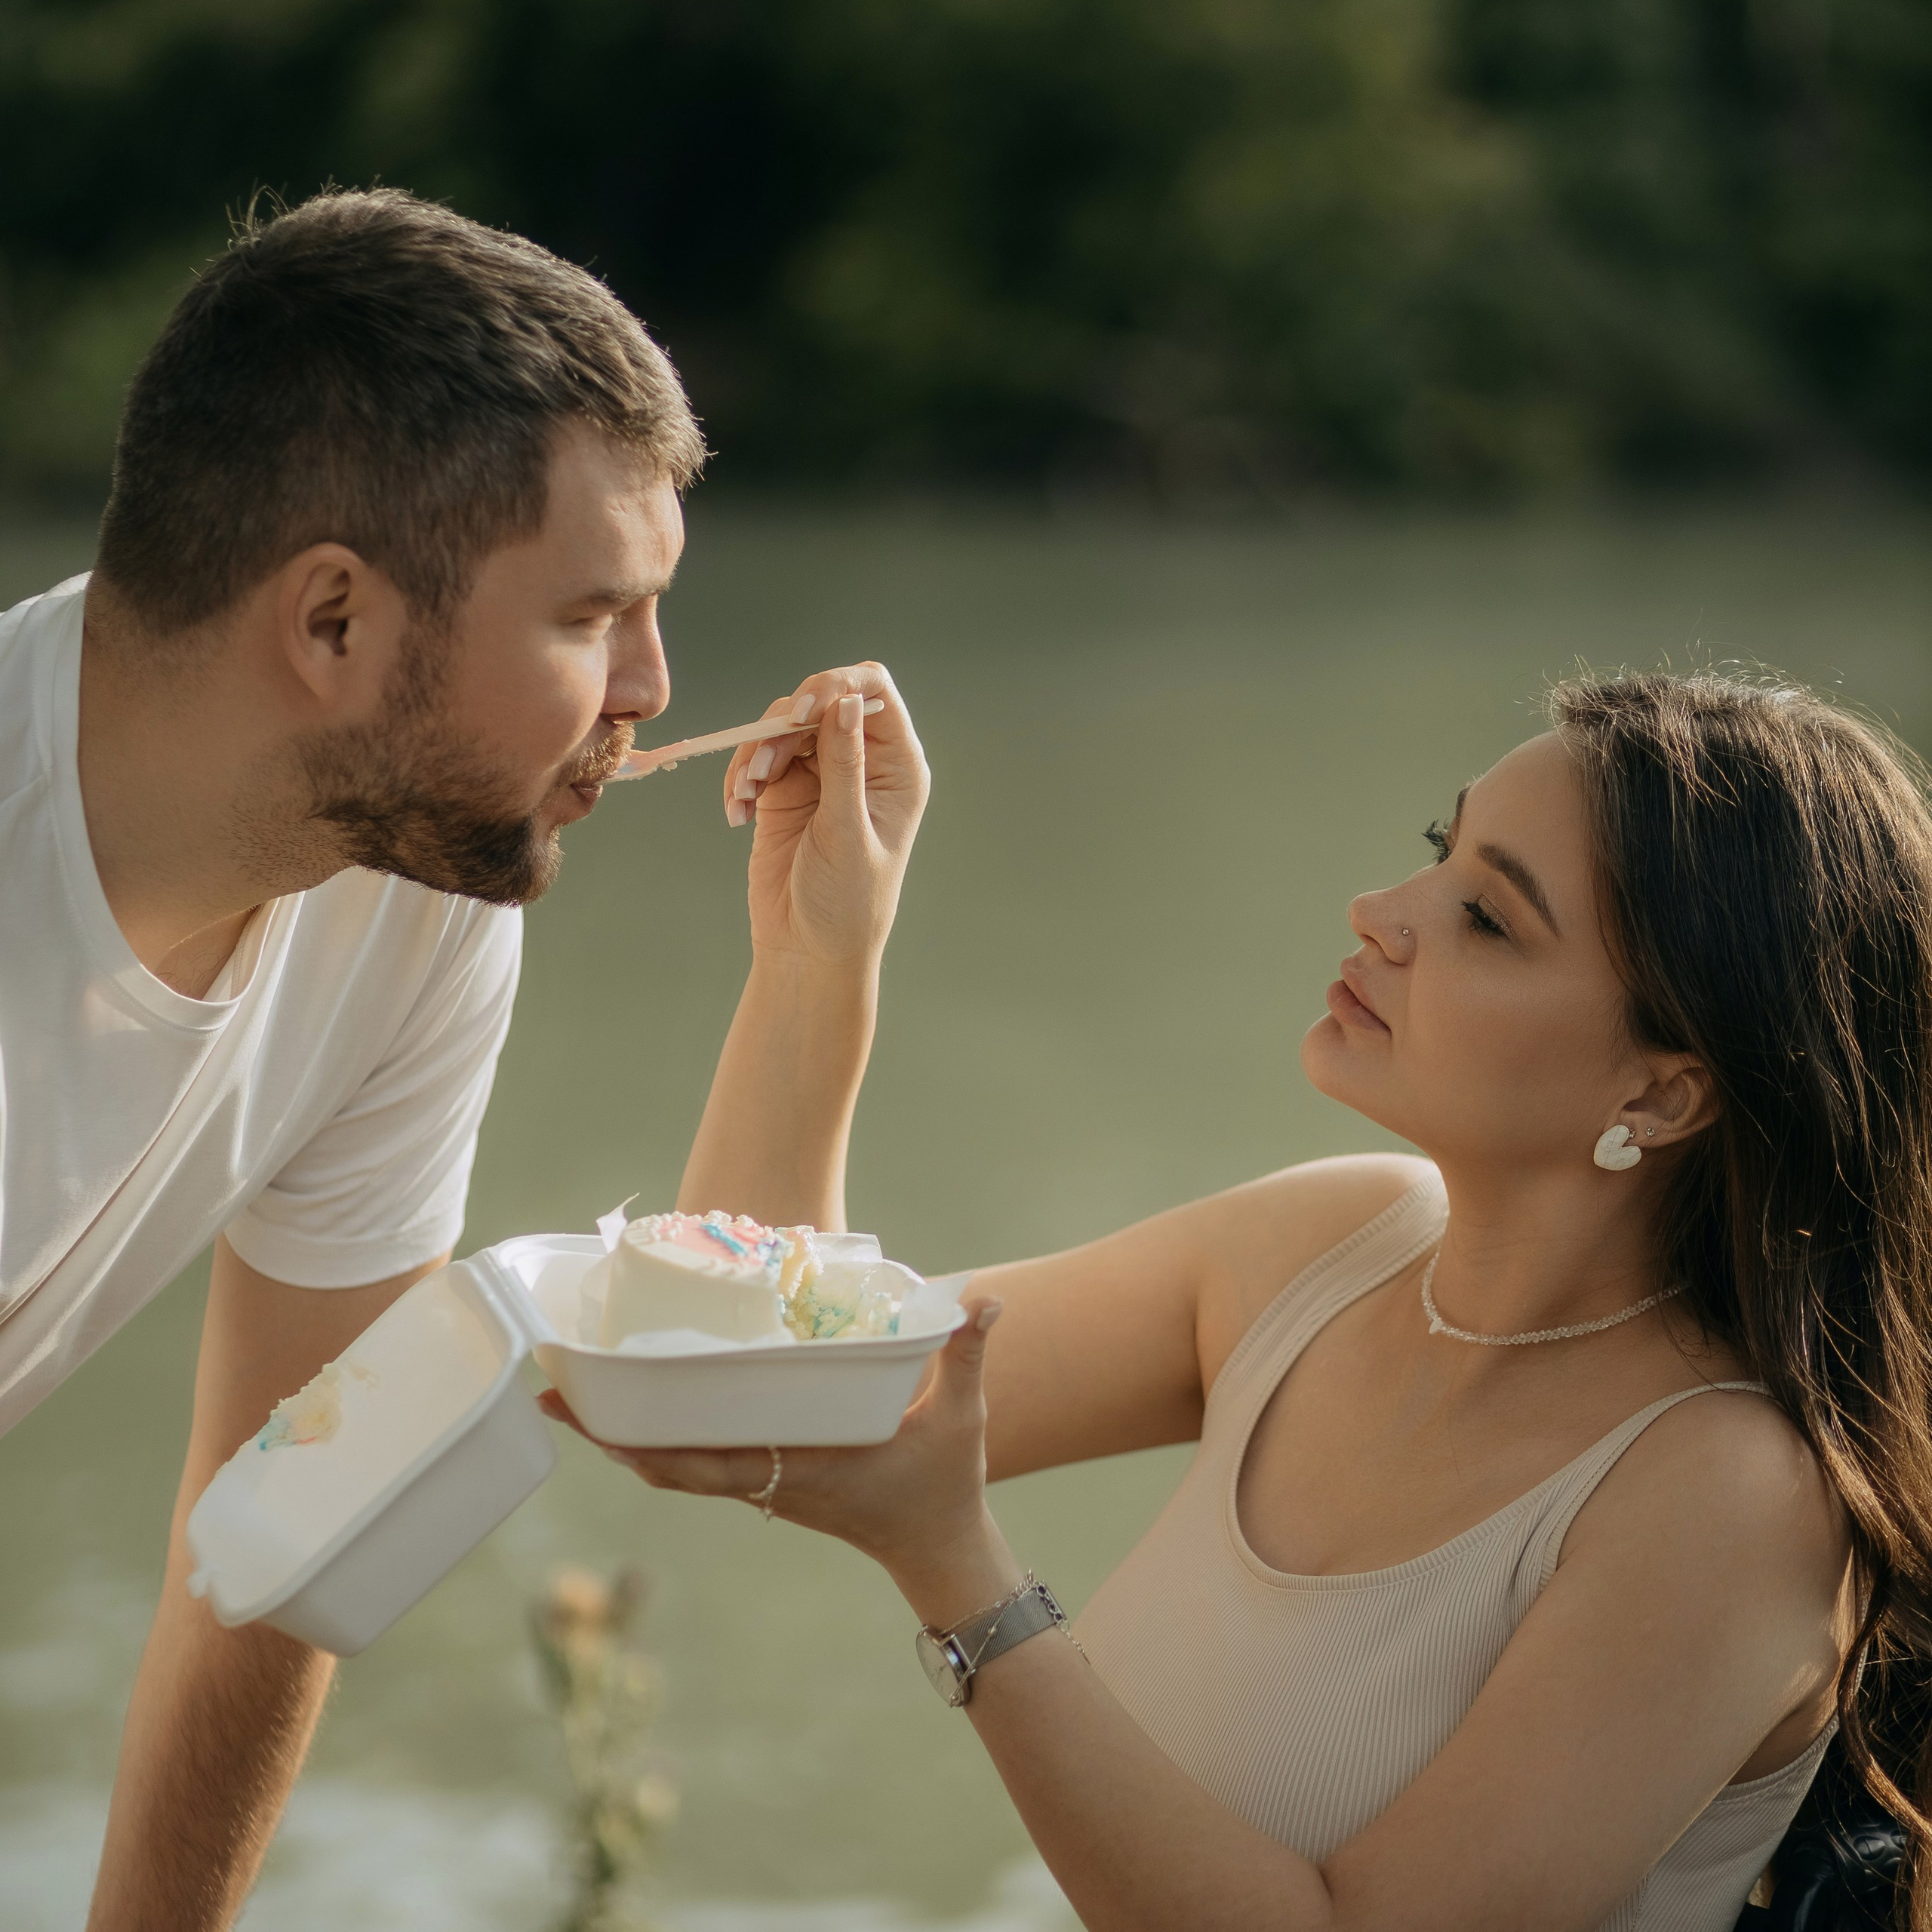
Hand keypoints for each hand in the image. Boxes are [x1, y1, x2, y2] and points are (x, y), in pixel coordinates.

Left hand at [539, 1298, 1019, 1624]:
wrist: (939, 1551)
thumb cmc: (946, 1484)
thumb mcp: (961, 1417)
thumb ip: (965, 1354)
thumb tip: (986, 1301)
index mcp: (799, 1467)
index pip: (705, 1461)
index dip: (645, 1443)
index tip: (596, 1416)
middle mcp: (766, 1481)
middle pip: (666, 1463)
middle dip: (607, 1434)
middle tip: (552, 1394)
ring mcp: (762, 1485)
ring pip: (674, 1467)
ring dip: (624, 1439)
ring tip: (575, 1399)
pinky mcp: (767, 1482)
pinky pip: (697, 1466)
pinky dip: (659, 1444)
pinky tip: (638, 1413)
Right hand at [721, 663, 928, 967]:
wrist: (808, 951)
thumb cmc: (845, 903)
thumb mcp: (846, 832)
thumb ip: (844, 765)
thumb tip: (847, 701)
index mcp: (897, 767)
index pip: (873, 691)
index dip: (836, 686)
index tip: (802, 712)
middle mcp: (862, 761)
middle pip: (821, 699)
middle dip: (786, 723)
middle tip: (764, 765)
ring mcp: (821, 774)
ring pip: (782, 725)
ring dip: (758, 751)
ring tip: (748, 793)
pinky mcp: (784, 791)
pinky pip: (757, 757)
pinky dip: (741, 775)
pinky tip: (738, 810)